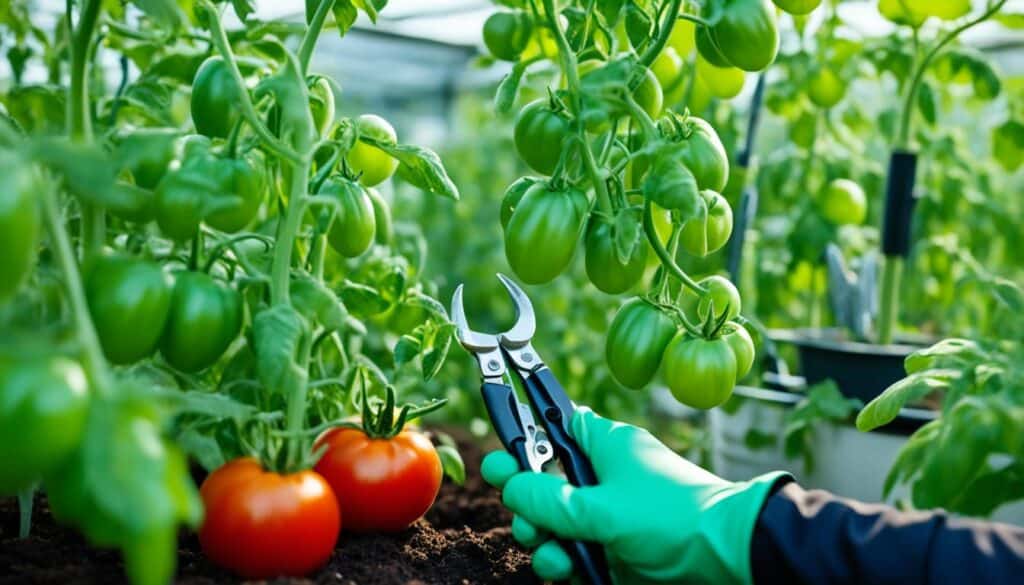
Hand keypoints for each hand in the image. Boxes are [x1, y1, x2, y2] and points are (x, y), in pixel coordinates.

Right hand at [481, 407, 787, 583]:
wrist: (730, 558)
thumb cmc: (672, 517)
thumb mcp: (603, 508)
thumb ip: (550, 501)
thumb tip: (512, 488)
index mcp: (606, 446)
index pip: (554, 429)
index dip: (523, 443)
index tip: (499, 463)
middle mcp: (605, 476)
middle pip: (546, 485)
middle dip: (529, 507)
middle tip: (526, 523)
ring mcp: (611, 515)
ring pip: (557, 524)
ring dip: (545, 541)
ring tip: (553, 554)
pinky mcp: (616, 549)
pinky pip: (576, 551)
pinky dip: (567, 562)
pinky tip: (569, 571)